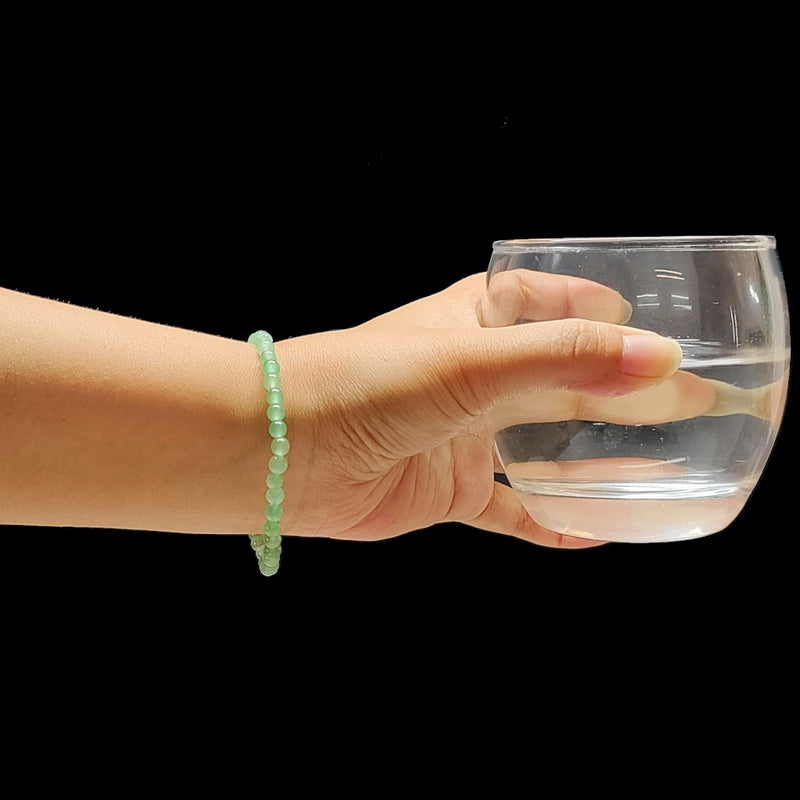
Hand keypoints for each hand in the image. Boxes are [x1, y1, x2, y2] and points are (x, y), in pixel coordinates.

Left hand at [278, 272, 684, 547]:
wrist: (284, 452)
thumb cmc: (363, 382)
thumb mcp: (472, 359)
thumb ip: (563, 359)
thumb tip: (656, 361)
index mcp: (472, 322)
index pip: (542, 299)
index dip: (590, 305)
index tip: (642, 319)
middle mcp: (471, 376)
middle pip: (558, 378)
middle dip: (616, 389)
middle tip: (684, 400)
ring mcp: (462, 434)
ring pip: (541, 445)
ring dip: (593, 455)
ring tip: (658, 465)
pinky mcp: (448, 489)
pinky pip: (509, 508)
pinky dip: (546, 519)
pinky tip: (590, 531)